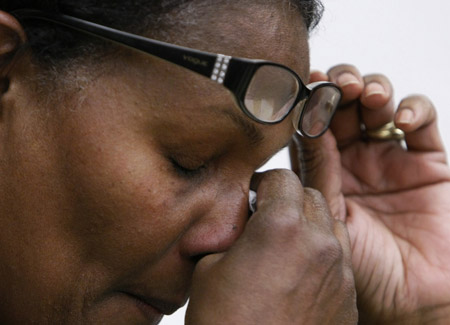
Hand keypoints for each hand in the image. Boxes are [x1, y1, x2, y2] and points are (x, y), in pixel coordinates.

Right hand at [185, 170, 356, 323]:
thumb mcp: (209, 267)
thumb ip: (232, 232)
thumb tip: (244, 221)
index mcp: (281, 227)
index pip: (281, 177)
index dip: (262, 181)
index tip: (252, 194)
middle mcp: (318, 242)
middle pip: (309, 195)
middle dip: (287, 199)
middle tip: (266, 217)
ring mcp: (338, 270)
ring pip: (329, 222)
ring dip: (309, 222)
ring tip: (286, 242)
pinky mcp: (347, 295)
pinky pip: (339, 255)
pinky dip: (322, 251)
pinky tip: (300, 270)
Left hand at [290, 65, 449, 322]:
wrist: (415, 297)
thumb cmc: (365, 268)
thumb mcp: (332, 217)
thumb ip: (318, 172)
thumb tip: (302, 124)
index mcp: (324, 172)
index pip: (314, 127)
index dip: (310, 103)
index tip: (307, 84)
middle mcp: (354, 161)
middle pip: (344, 106)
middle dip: (341, 87)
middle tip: (339, 85)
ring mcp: (389, 157)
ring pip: (379, 103)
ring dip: (373, 89)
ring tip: (369, 96)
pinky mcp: (426, 159)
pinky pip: (421, 119)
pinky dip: (413, 108)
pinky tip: (401, 119)